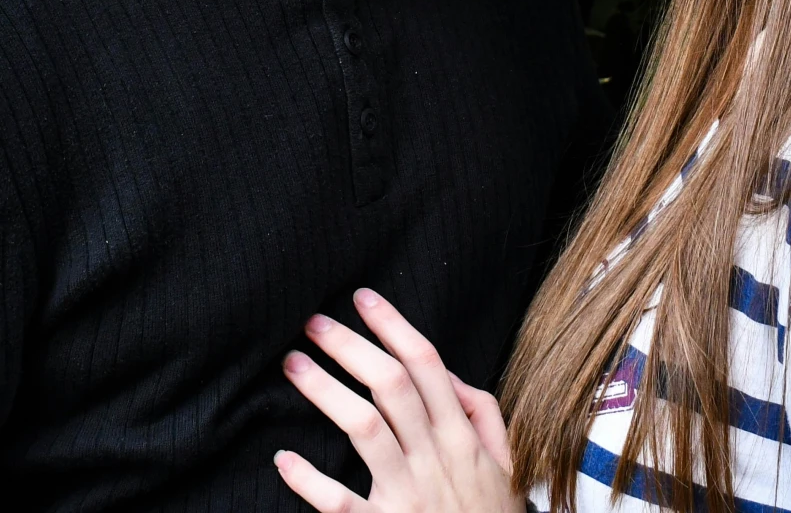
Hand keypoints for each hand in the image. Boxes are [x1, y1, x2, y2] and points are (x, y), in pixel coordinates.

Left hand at [275, 288, 521, 512]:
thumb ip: (481, 413)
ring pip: (365, 428)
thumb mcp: (506, 463)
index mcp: (461, 436)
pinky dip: (310, 481)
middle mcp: (434, 458)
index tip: (362, 298)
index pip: (427, 365)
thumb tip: (443, 373)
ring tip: (293, 366)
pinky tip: (284, 460)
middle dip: (350, 346)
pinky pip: (341, 504)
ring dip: (325, 391)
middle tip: (313, 322)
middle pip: (391, 385)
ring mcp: (408, 495)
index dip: (393, 326)